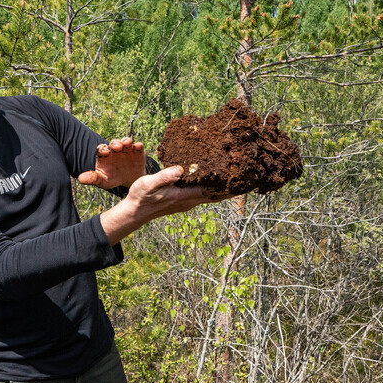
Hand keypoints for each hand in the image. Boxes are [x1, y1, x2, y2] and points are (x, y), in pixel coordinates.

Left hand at [78, 137, 146, 188]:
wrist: (130, 181)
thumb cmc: (113, 179)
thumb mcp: (104, 181)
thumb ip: (93, 178)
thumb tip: (80, 179)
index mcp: (104, 155)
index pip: (101, 149)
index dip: (103, 149)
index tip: (105, 152)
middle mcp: (114, 149)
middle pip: (113, 143)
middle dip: (115, 144)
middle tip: (118, 147)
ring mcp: (126, 149)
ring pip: (125, 141)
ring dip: (126, 141)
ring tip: (127, 143)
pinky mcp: (137, 151)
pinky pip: (138, 146)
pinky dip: (138, 145)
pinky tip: (138, 146)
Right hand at [99, 166, 234, 244]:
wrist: (134, 213)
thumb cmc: (140, 197)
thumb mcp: (149, 184)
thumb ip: (165, 177)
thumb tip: (181, 169)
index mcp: (184, 195)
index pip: (212, 190)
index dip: (228, 184)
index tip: (243, 177)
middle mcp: (189, 201)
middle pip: (216, 195)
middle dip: (231, 187)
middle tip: (248, 178)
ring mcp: (187, 202)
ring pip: (210, 196)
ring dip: (223, 189)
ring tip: (237, 179)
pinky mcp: (183, 201)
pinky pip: (203, 195)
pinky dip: (213, 189)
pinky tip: (214, 182)